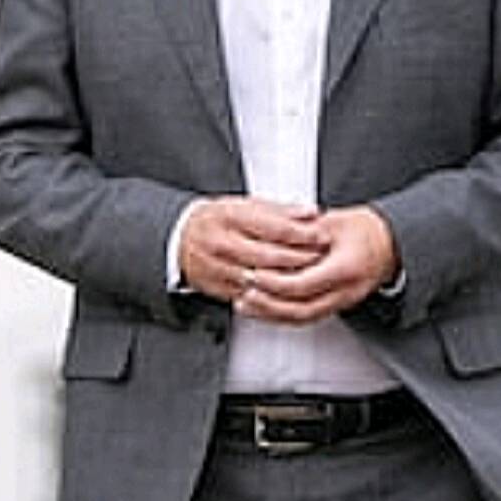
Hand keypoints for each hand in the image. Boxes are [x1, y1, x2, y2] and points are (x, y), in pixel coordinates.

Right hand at [179, 196, 330, 302]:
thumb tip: (310, 213)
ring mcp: (219, 268)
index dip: (302, 233)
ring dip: (290, 278)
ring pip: (262, 278)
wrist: (180, 240)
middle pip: (270, 255)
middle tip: (321, 255)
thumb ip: (280, 210)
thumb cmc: (216, 220)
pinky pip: (251, 294)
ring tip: (311, 273)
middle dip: (301, 257)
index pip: (273, 227)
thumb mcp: (245, 205)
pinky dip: (272, 293)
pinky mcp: (219, 288)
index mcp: (230, 218)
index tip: (320, 235)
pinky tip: (289, 289)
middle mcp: (223, 243)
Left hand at [237, 207, 398, 324]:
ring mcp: (342, 302)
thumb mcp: (334, 222)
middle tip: (244, 291)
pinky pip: (306, 318)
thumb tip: (273, 237)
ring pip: (302, 318)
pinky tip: (265, 309)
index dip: (275, 282)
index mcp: (345, 267)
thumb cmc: (365, 231)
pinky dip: (282, 316)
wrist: (389, 246)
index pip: (303, 284)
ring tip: (247, 304)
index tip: (254, 273)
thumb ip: (303, 232)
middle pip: (300, 309)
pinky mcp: (336, 306)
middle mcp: (345, 291)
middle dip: (268, 303)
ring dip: (271, 314)